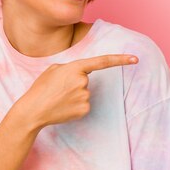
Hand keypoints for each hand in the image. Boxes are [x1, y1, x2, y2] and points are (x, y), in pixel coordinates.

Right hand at [16, 54, 138, 128]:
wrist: (33, 110)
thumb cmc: (41, 88)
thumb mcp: (54, 69)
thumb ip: (71, 68)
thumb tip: (83, 75)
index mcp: (75, 68)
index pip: (102, 62)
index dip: (120, 59)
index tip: (135, 59)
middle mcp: (83, 81)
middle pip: (86, 79)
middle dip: (75, 82)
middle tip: (58, 89)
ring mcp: (85, 96)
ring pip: (85, 92)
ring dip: (74, 94)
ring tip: (59, 98)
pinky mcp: (85, 110)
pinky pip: (85, 104)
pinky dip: (76, 105)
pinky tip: (64, 107)